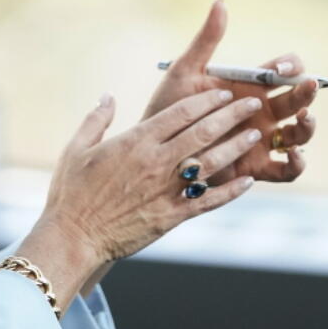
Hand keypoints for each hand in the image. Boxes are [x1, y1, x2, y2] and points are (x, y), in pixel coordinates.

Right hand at [35, 89, 263, 265]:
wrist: (73, 237)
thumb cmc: (71, 192)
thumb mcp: (76, 148)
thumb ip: (96, 119)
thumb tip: (108, 96)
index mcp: (136, 141)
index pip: (181, 112)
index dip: (207, 100)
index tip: (224, 91)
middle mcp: (157, 162)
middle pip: (204, 132)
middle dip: (232, 115)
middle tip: (253, 103)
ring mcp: (167, 190)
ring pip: (212, 163)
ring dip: (237, 147)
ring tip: (256, 134)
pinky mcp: (172, 216)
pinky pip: (208, 201)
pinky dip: (231, 191)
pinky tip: (248, 181)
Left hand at [140, 0, 318, 185]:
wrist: (155, 147)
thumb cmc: (169, 106)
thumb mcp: (185, 71)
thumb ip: (206, 40)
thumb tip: (220, 3)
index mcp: (251, 86)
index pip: (285, 70)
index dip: (290, 65)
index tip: (280, 67)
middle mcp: (263, 113)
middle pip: (298, 99)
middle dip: (307, 92)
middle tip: (308, 86)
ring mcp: (263, 141)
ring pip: (299, 134)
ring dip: (308, 126)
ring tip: (305, 119)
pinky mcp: (257, 168)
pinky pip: (287, 171)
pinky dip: (298, 164)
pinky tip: (294, 154)